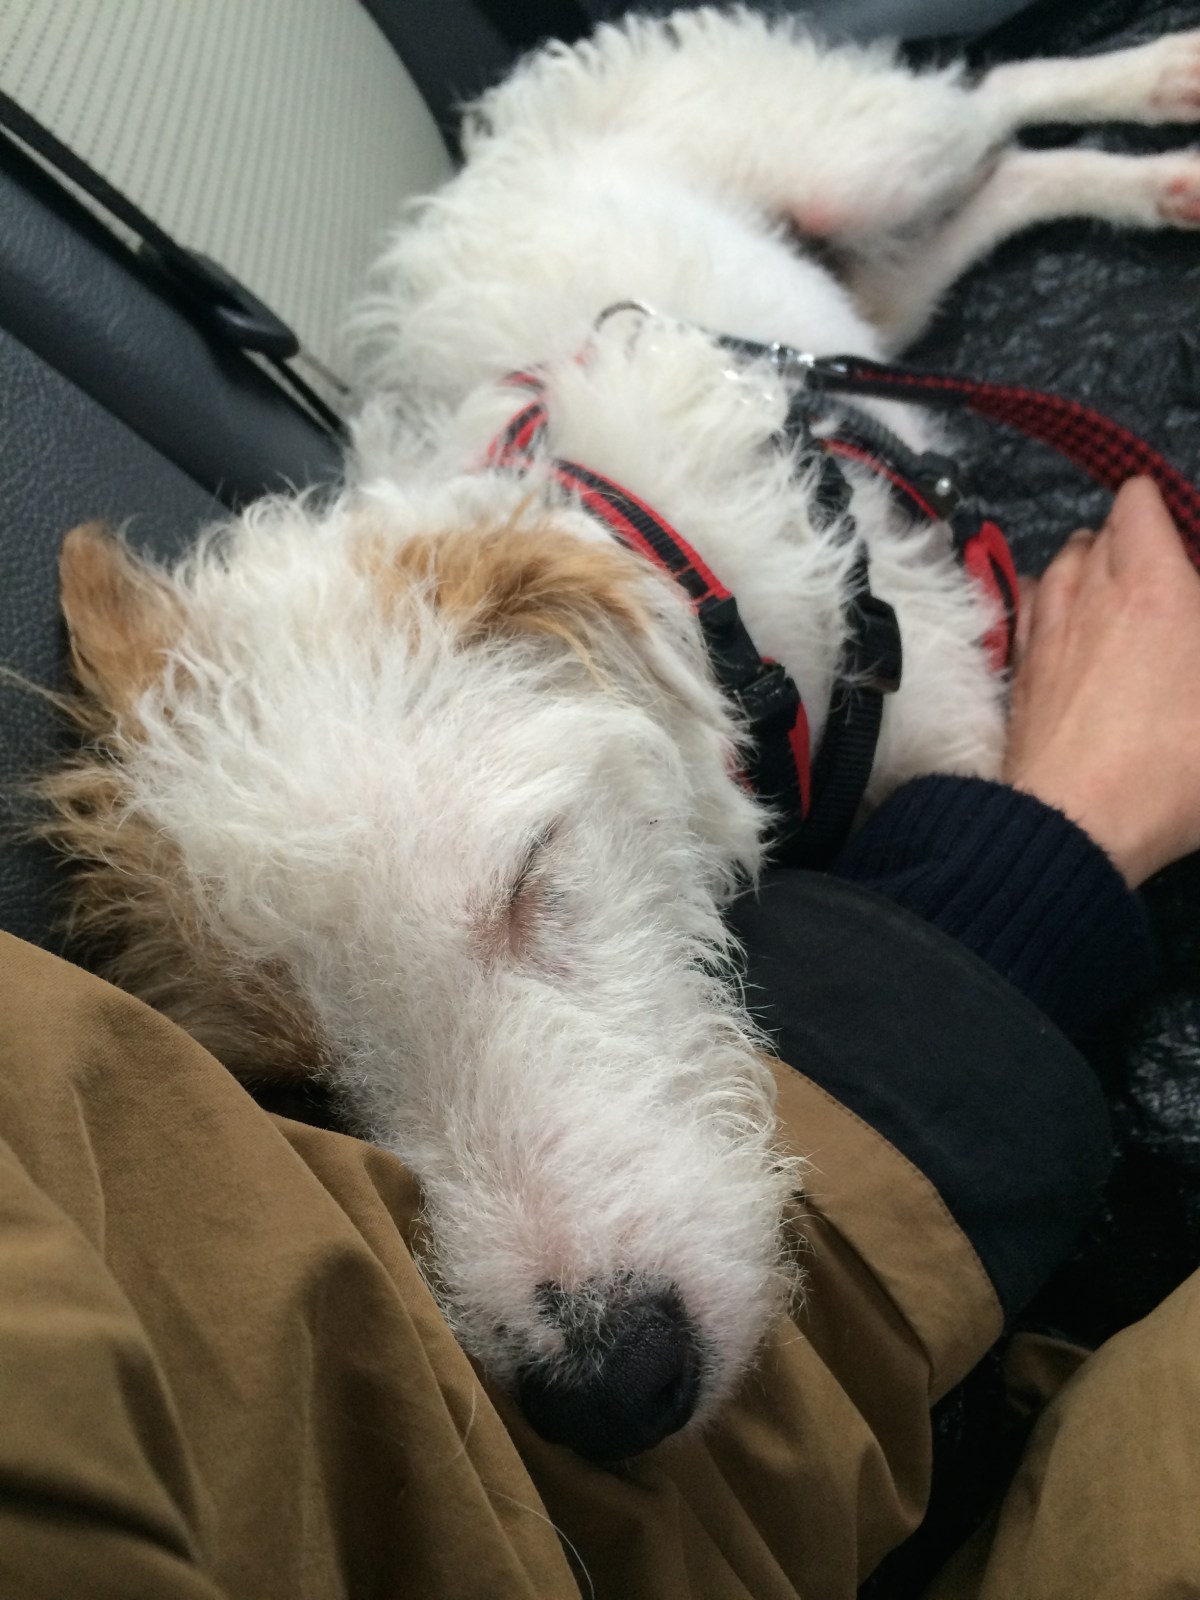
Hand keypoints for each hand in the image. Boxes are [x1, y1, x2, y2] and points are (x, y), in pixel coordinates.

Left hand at [1004, 477, 1199, 886]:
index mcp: (1155, 584)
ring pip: (1056, 570)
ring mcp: (1046, 635)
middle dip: (1124, 537)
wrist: (1076, 821)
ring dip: (1081, 567)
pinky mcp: (1019, 678)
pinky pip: (1026, 615)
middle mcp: (1090, 596)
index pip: (1139, 506)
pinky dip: (1044, 605)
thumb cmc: (1174, 762)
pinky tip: (1056, 622)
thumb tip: (1191, 630)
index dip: (1156, 506)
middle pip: (1095, 535)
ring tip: (1107, 587)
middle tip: (1155, 565)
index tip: (1175, 524)